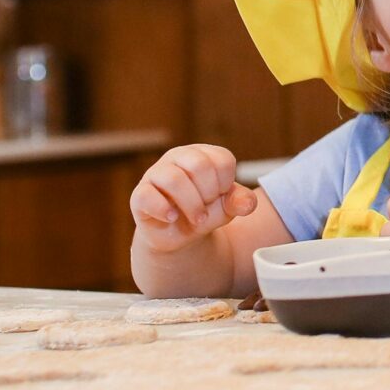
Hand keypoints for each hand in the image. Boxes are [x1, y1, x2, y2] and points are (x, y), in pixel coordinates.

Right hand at [130, 143, 257, 251]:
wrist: (180, 235)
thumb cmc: (205, 211)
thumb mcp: (228, 207)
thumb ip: (240, 201)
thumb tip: (249, 204)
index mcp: (202, 154)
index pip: (222, 160)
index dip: (226, 184)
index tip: (219, 197)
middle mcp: (178, 157)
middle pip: (199, 165)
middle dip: (208, 193)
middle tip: (207, 210)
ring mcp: (156, 174)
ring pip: (174, 179)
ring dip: (191, 205)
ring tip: (197, 219)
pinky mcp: (140, 194)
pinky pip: (148, 196)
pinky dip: (164, 209)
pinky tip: (173, 218)